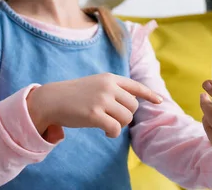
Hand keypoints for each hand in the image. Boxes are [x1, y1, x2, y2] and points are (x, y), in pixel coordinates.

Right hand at [27, 73, 162, 137]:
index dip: (149, 95)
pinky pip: (115, 128)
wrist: (51, 99)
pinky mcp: (94, 114)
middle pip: (133, 106)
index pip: (136, 86)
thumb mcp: (96, 84)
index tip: (159, 101)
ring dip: (119, 125)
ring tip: (107, 123)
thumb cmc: (74, 95)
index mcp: (110, 78)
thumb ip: (113, 90)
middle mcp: (108, 86)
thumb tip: (131, 105)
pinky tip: (104, 131)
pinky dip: (112, 133)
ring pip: (126, 118)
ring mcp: (101, 99)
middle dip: (126, 116)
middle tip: (112, 118)